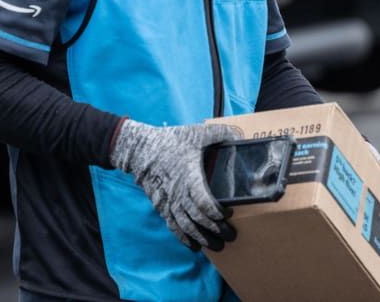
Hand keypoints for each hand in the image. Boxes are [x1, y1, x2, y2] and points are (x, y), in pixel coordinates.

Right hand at [109, 119, 240, 250]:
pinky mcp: (161, 205)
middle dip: (216, 230)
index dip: (217, 212)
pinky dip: (183, 238)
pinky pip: (173, 226)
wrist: (139, 150)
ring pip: (186, 226)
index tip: (228, 214)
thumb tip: (239, 134)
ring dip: (202, 238)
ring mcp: (168, 201)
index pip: (204, 203)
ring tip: (217, 246)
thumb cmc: (169, 142)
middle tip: (231, 236)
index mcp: (189, 177)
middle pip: (198, 219)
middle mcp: (178, 193)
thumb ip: (219, 134)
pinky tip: (194, 246)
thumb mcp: (196, 133)